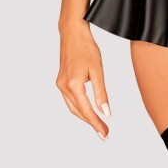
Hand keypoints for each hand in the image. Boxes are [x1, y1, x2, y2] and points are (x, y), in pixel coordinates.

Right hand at [56, 22, 110, 139]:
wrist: (72, 33)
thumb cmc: (86, 48)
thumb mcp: (98, 70)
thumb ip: (101, 93)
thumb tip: (106, 113)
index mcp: (73, 85)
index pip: (86, 110)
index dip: (96, 124)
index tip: (105, 135)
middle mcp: (64, 86)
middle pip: (78, 112)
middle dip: (92, 123)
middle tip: (105, 133)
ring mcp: (60, 84)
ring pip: (73, 107)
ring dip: (85, 117)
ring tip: (99, 124)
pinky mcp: (61, 81)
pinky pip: (70, 100)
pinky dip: (80, 107)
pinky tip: (88, 110)